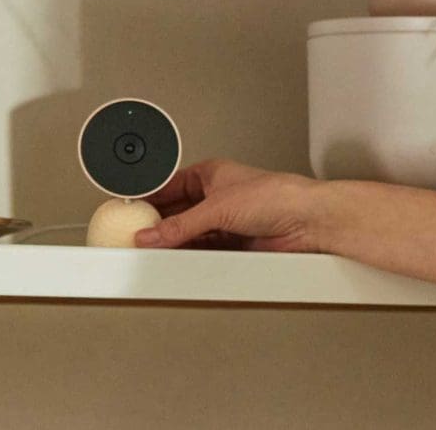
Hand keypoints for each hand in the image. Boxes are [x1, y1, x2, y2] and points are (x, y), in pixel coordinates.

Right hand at [135, 158, 332, 252]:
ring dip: (172, 244)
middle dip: (157, 227)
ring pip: (188, 235)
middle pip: (176, 214)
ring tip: (151, 253)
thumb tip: (152, 235)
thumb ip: (181, 225)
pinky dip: (188, 257)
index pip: (169, 187)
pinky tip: (176, 261)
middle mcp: (217, 197)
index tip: (127, 214)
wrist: (308, 221)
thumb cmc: (277, 196)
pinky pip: (203, 252)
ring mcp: (225, 222)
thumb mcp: (218, 207)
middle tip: (134, 239)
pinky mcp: (234, 245)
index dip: (148, 200)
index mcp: (211, 175)